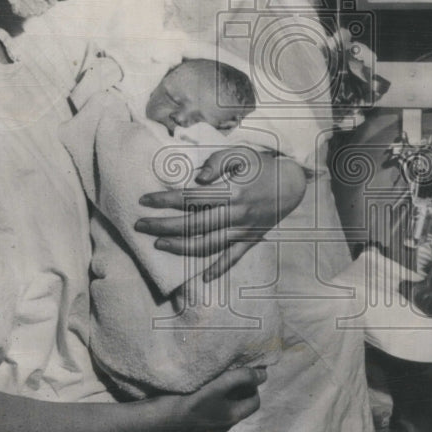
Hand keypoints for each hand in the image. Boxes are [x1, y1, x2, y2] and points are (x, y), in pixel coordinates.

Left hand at [135, 149, 307, 281]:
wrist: (291, 184)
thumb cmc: (261, 166)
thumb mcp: (241, 154)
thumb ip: (217, 162)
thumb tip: (199, 180)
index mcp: (231, 191)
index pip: (190, 198)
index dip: (165, 200)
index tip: (144, 201)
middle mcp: (235, 213)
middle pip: (193, 224)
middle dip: (163, 225)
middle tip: (140, 225)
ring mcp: (243, 230)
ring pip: (208, 244)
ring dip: (181, 247)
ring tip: (159, 244)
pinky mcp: (250, 240)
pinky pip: (233, 259)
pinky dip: (218, 269)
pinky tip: (202, 277)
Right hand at [172, 367, 266, 431]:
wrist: (156, 421)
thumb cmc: (188, 401)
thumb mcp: (217, 386)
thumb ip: (241, 378)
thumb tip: (264, 374)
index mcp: (232, 418)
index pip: (255, 401)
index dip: (253, 386)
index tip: (243, 372)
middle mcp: (223, 428)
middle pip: (239, 407)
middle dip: (238, 391)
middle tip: (228, 374)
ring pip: (223, 412)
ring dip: (222, 398)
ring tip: (212, 382)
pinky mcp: (193, 431)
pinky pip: (208, 417)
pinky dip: (208, 406)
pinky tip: (196, 395)